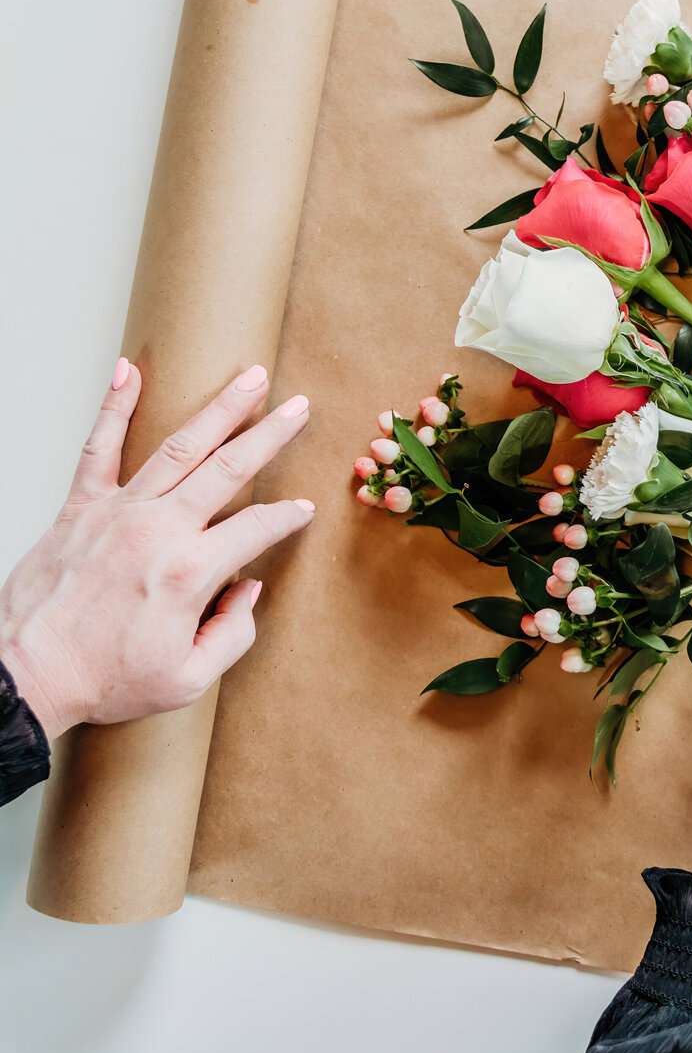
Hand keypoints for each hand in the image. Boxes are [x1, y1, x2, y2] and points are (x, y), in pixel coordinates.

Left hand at [0, 360, 314, 740]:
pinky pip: (99, 448)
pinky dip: (114, 406)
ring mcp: (118, 512)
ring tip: (249, 378)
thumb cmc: (103, 680)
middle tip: (299, 407)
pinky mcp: (80, 508)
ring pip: (179, 447)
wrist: (27, 674)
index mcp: (190, 573)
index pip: (257, 527)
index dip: (287, 518)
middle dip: (271, 434)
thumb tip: (249, 589)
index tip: (302, 510)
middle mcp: (158, 531)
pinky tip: (129, 372)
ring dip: (219, 408)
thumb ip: (233, 634)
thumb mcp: (186, 680)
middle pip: (228, 468)